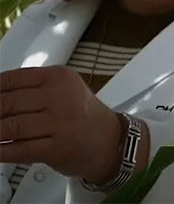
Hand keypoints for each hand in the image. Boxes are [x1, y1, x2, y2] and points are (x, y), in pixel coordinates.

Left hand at [0, 66, 123, 184]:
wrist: (109, 140)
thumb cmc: (81, 115)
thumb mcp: (63, 89)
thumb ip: (31, 89)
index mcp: (59, 77)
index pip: (12, 79)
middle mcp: (62, 96)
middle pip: (8, 103)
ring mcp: (61, 123)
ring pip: (11, 127)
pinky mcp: (58, 148)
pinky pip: (20, 149)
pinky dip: (1, 151)